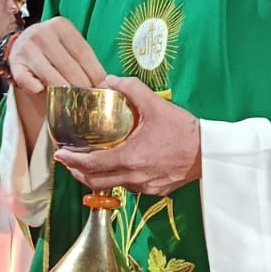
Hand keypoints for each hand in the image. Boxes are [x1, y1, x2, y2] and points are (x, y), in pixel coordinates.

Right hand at [8, 19, 107, 93]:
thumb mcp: (68, 45)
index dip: (95, 73)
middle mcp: (42, 34)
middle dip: (83, 87)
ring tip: (74, 101)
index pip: (83, 53)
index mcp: (61, 26)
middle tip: (91, 100)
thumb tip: (106, 82)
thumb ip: (84, 59)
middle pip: (69, 67)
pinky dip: (40, 91)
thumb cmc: (52, 48)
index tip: (103, 88)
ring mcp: (26, 49)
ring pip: (52, 78)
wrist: (19, 44)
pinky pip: (31, 84)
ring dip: (65, 93)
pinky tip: (45, 92)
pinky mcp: (15, 65)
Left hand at [54, 76, 201, 197]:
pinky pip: (129, 187)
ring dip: (96, 177)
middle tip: (68, 161)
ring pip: (112, 186)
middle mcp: (134, 177)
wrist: (210, 153)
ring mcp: (145, 186)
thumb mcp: (156, 104)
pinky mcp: (156, 190)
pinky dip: (117, 178)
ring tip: (88, 164)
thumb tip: (108, 80)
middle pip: (95, 182)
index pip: (92, 165)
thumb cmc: (184, 131)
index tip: (60, 154)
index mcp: (130, 158)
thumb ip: (130, 89)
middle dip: (78, 172)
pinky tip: (118, 167)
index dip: (72, 161)